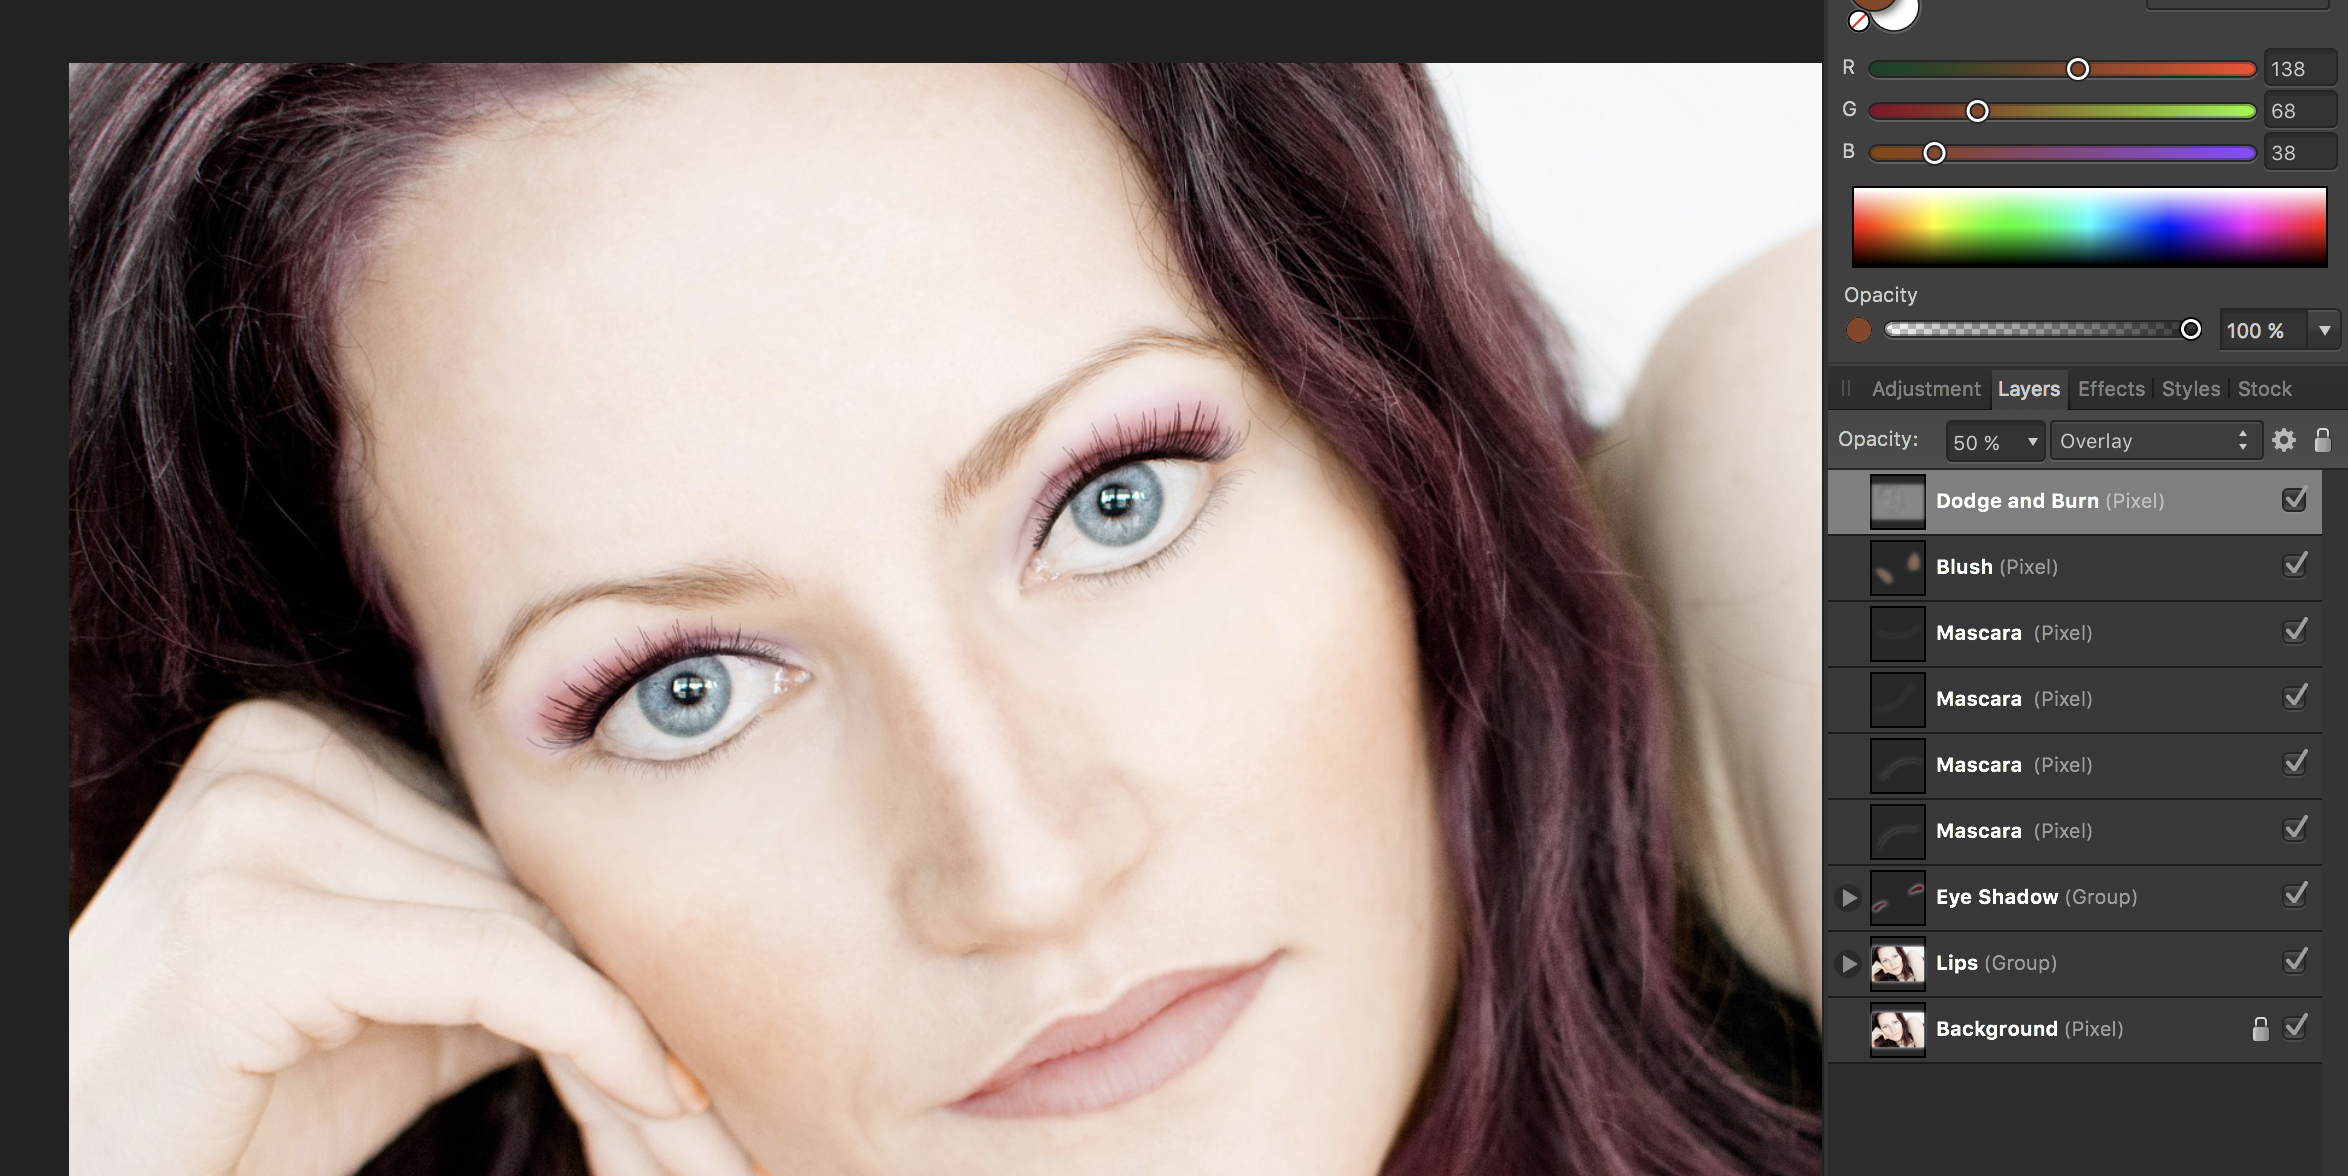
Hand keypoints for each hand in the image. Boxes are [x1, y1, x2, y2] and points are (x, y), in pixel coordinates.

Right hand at [69, 699, 757, 1175]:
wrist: (95, 1166)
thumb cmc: (243, 1103)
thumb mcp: (399, 997)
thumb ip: (500, 933)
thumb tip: (666, 931)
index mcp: (302, 737)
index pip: (513, 827)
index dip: (618, 939)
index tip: (720, 1033)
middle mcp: (270, 750)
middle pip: (526, 868)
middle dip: (634, 992)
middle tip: (730, 1094)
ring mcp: (249, 826)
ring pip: (525, 919)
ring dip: (630, 1034)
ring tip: (700, 1122)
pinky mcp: (247, 923)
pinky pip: (491, 965)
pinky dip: (593, 1032)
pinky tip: (653, 1091)